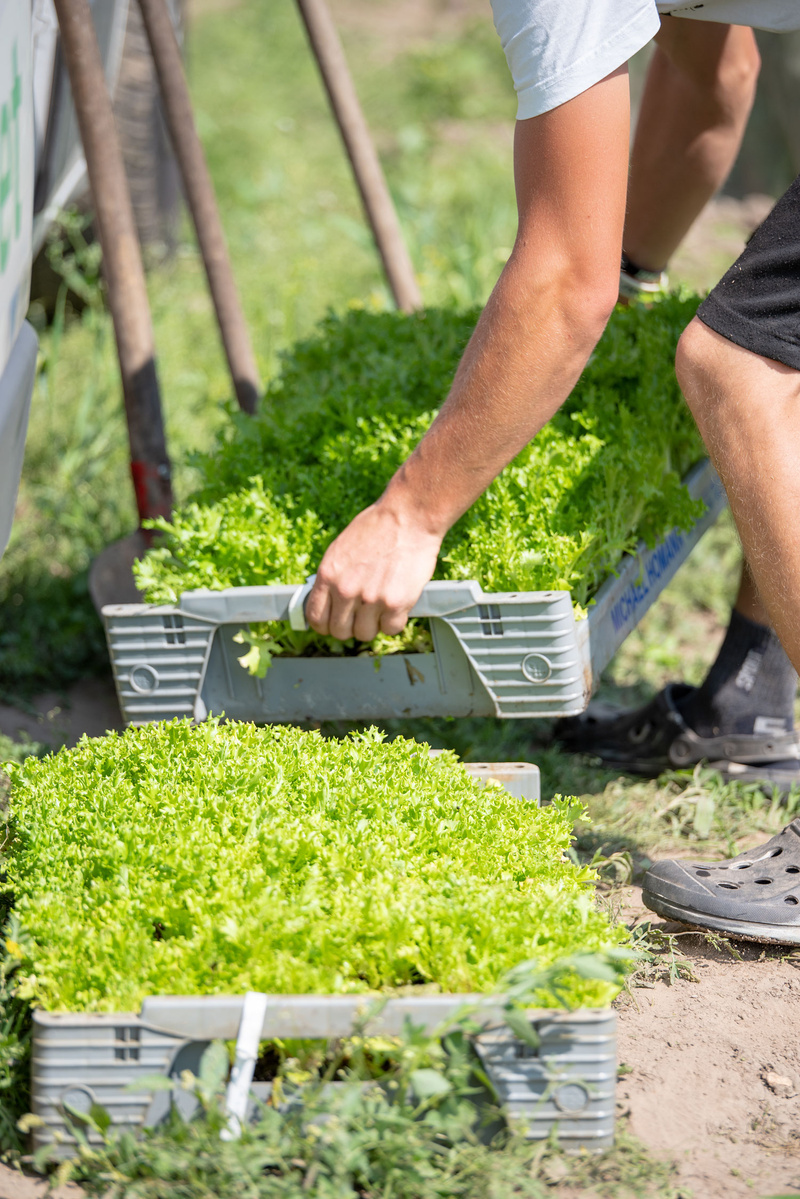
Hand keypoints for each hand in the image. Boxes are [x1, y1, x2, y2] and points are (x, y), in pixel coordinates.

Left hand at [306, 499, 442, 641]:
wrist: (408, 517)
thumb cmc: (377, 528)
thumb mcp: (341, 549)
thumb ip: (333, 577)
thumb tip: (327, 601)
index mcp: (328, 575)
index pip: (316, 619)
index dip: (326, 625)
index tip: (335, 621)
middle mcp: (345, 590)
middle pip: (340, 632)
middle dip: (351, 626)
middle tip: (362, 614)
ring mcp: (370, 599)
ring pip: (365, 634)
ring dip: (373, 625)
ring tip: (381, 607)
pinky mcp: (395, 603)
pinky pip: (390, 629)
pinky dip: (394, 621)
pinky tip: (396, 605)